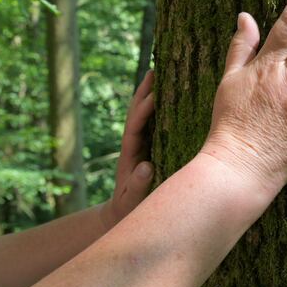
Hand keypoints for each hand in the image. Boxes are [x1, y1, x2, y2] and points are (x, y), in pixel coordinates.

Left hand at [100, 71, 154, 229]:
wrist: (120, 215)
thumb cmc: (128, 209)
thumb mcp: (132, 201)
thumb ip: (138, 185)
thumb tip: (145, 166)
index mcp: (129, 154)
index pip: (135, 127)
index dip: (143, 111)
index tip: (155, 95)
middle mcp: (132, 145)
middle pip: (135, 113)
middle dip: (143, 92)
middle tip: (154, 71)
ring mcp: (139, 145)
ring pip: (143, 115)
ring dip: (148, 94)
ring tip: (158, 74)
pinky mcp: (147, 148)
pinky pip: (152, 123)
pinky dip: (157, 107)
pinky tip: (167, 96)